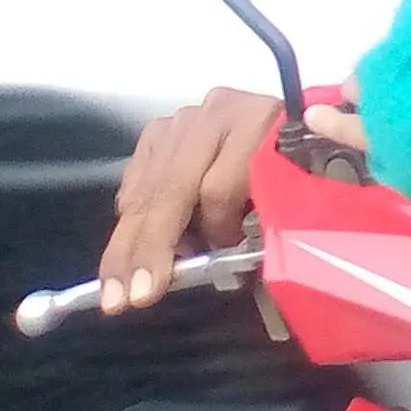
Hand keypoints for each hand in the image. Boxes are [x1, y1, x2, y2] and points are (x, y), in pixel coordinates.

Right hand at [100, 89, 276, 309]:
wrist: (286, 124)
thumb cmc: (293, 166)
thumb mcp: (291, 191)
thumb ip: (261, 222)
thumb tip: (223, 265)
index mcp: (259, 123)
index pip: (219, 187)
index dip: (208, 232)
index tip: (196, 270)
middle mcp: (216, 113)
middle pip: (170, 188)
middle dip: (147, 248)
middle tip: (127, 297)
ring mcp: (183, 119)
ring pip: (146, 189)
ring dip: (128, 243)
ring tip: (117, 288)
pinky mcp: (159, 130)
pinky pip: (134, 181)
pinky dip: (130, 218)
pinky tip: (128, 248)